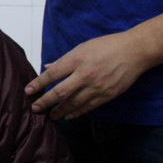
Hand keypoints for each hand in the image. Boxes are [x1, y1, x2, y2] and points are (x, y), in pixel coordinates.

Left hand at [25, 31, 149, 119]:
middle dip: (45, 102)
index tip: (28, 91)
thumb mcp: (82, 47)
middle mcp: (84, 75)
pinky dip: (76, 113)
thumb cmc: (107, 46)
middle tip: (35, 109)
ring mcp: (96, 87)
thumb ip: (64, 59)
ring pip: (73, 103)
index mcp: (76, 59)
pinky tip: (68, 116)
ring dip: (59, 111)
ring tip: (50, 116)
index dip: (38, 84)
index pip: (52, 75)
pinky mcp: (107, 95)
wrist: (134, 51)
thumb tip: (48, 67)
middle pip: (59, 92)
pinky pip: (88, 107)